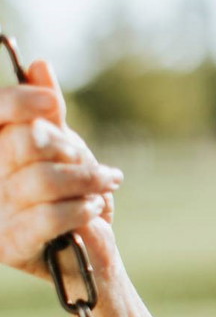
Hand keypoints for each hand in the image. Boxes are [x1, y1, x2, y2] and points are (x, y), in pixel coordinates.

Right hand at [0, 60, 122, 280]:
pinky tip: (93, 209)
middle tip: (96, 166)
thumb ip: (48, 112)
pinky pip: (46, 217)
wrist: (86, 251)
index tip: (51, 103)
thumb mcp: (63, 147)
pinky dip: (79, 208)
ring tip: (105, 185)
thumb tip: (39, 65)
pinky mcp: (9, 247)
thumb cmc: (71, 194)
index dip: (17, 101)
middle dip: (69, 149)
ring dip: (86, 179)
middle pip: (23, 142)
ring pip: (39, 180)